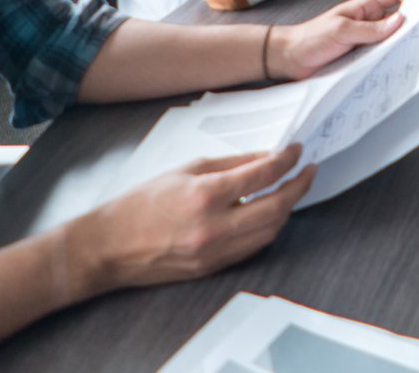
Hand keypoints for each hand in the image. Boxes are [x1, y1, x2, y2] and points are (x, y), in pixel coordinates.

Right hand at [66, 147, 313, 295]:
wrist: (110, 246)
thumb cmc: (141, 203)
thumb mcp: (186, 170)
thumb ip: (229, 164)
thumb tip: (265, 158)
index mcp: (204, 195)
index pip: (261, 176)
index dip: (286, 161)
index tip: (296, 151)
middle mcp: (213, 227)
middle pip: (275, 207)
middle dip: (298, 186)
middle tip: (308, 170)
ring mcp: (214, 252)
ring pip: (269, 231)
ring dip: (287, 209)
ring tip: (292, 190)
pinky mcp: (212, 268)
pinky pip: (252, 247)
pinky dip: (267, 228)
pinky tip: (270, 213)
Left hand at [269, 0, 405, 78]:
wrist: (291, 58)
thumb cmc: (311, 37)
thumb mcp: (342, 29)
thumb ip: (371, 28)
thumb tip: (400, 21)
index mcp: (366, 7)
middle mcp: (370, 23)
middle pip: (399, 19)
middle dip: (412, 25)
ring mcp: (368, 41)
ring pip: (393, 40)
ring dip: (402, 46)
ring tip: (412, 53)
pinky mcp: (363, 58)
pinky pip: (383, 57)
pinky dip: (391, 61)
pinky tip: (395, 67)